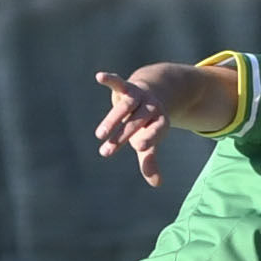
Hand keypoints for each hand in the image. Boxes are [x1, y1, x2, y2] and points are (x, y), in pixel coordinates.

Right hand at [93, 71, 169, 186]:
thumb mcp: (149, 141)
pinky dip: (110, 79)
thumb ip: (150, 161)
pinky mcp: (127, 87)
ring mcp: (139, 96)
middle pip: (136, 122)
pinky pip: (119, 82)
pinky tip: (100, 77)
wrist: (151, 95)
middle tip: (105, 152)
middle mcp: (151, 108)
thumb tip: (157, 184)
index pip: (155, 132)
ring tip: (100, 135)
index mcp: (160, 122)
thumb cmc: (147, 124)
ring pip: (125, 107)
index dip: (149, 137)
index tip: (140, 147)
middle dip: (121, 136)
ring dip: (112, 120)